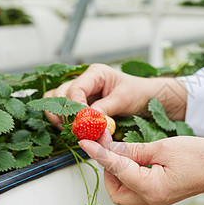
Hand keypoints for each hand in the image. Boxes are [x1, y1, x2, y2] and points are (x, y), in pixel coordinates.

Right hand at [44, 63, 186, 127]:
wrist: (146, 98)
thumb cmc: (137, 93)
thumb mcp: (123, 100)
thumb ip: (104, 109)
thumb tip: (88, 121)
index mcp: (95, 73)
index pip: (75, 89)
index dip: (75, 108)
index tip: (82, 124)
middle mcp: (84, 81)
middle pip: (59, 94)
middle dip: (64, 113)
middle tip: (76, 130)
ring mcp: (81, 92)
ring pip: (56, 102)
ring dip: (60, 118)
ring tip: (74, 131)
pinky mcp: (80, 104)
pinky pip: (64, 111)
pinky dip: (65, 121)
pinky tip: (76, 131)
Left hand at [79, 134, 203, 204]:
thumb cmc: (199, 156)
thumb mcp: (162, 147)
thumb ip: (133, 150)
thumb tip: (110, 148)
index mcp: (152, 188)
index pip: (116, 169)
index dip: (99, 153)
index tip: (86, 142)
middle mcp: (151, 202)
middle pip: (115, 189)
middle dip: (108, 167)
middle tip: (107, 144)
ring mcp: (154, 204)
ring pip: (122, 194)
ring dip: (116, 174)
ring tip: (120, 153)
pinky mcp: (156, 201)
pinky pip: (132, 197)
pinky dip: (126, 181)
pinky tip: (131, 164)